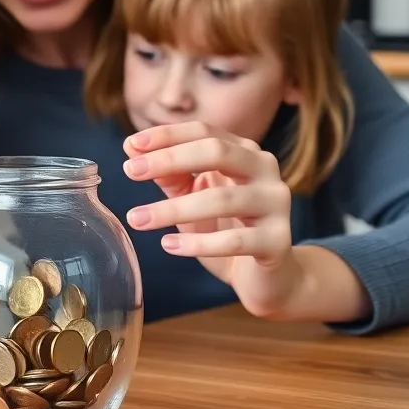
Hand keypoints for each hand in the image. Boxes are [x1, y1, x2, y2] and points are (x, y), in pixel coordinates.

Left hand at [122, 121, 299, 317]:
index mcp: (244, 151)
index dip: (167, 135)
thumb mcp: (192, 196)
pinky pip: (235, 240)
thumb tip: (131, 148)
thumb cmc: (225, 228)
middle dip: (170, 159)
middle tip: (130, 171)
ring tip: (137, 219)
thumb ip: (168, 172)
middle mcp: (265, 169)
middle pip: (217, 152)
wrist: (266, 276)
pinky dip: (198, 243)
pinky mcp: (278, 241)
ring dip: (173, 209)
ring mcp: (276, 204)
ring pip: (222, 198)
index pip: (204, 131)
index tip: (131, 145)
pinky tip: (168, 245)